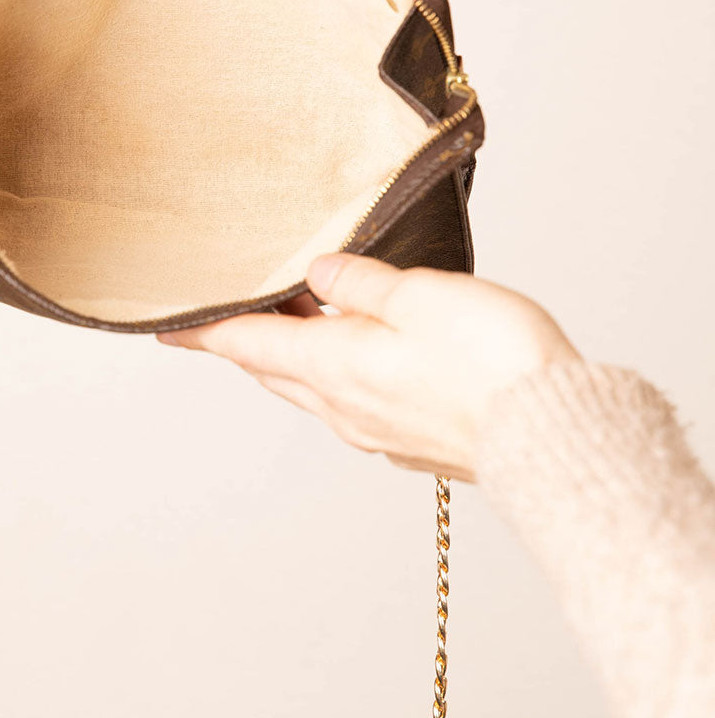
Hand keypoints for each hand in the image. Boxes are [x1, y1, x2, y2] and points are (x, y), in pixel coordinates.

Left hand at [159, 256, 578, 481]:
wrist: (551, 436)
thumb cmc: (493, 362)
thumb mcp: (419, 295)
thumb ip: (362, 283)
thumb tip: (319, 275)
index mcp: (333, 365)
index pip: (247, 344)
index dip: (203, 331)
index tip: (167, 327)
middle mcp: (343, 406)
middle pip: (275, 367)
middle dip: (251, 336)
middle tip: (239, 306)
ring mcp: (375, 430)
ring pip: (313, 387)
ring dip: (298, 352)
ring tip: (307, 313)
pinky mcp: (409, 442)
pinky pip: (353, 404)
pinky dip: (340, 374)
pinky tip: (366, 353)